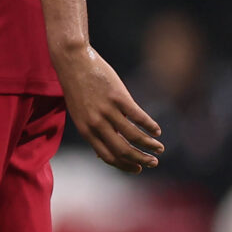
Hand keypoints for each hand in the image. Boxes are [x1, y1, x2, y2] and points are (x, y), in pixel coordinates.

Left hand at [55, 44, 165, 174]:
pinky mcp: (118, 97)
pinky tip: (157, 130)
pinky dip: (150, 126)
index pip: (108, 156)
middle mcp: (96, 123)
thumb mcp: (81, 114)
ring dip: (149, 145)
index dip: (125, 165)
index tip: (138, 168)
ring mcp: (107, 110)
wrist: (73, 62)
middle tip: (154, 162)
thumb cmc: (78, 88)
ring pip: (133, 136)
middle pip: (122, 150)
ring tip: (159, 147)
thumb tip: (103, 154)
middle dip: (140, 160)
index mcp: (86, 130)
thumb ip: (94, 131)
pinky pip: (138, 117)